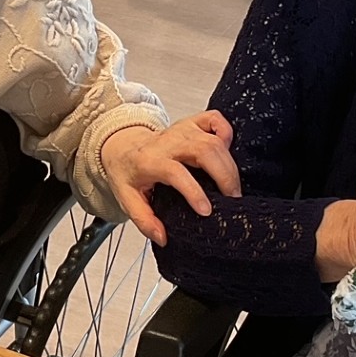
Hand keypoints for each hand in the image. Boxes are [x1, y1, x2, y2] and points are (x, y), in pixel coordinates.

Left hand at [100, 111, 239, 243]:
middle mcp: (168, 142)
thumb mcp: (127, 199)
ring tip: (233, 188)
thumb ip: (144, 220)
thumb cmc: (128, 172)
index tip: (206, 210)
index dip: (193, 191)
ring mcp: (182, 130)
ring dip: (229, 164)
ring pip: (213, 140)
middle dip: (224, 176)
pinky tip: (227, 150)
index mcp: (150, 161)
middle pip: (204, 150)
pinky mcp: (192, 123)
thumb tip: (163, 237)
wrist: (123, 146)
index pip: (176, 172)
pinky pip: (215, 119)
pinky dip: (226, 131)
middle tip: (232, 199)